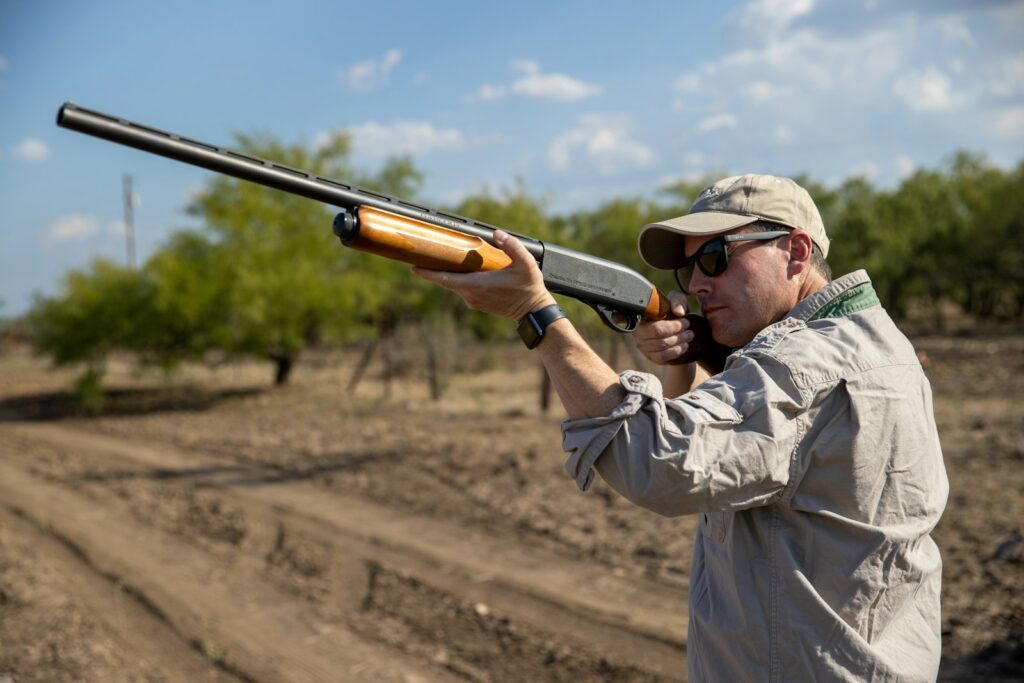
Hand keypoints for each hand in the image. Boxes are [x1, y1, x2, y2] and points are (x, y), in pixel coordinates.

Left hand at [412, 230, 555, 320]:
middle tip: (422, 257)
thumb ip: (512, 246)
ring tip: (442, 260)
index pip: (445, 279)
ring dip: (447, 274)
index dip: (428, 273)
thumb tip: (497, 233)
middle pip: (446, 281)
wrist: (533, 312)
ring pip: (454, 285)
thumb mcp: (525, 264)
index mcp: (476, 285)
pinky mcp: (478, 303)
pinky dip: (457, 280)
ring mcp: (474, 301)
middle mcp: (471, 295)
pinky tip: (460, 271)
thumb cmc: (529, 288)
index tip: (413, 266)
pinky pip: (462, 290)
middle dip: (434, 270)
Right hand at [632, 291, 695, 364]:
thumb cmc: (674, 314)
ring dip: (678, 340)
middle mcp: (638, 332)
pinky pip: (661, 356)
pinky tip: (684, 346)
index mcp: (641, 316)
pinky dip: (675, 351)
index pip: (650, 320)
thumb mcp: (678, 302)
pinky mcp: (650, 357)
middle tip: (688, 326)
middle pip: (657, 332)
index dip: (669, 323)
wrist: (678, 332)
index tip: (683, 319)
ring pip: (661, 345)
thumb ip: (678, 300)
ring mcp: (643, 346)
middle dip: (676, 330)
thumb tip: (679, 312)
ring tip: (689, 335)